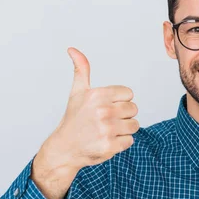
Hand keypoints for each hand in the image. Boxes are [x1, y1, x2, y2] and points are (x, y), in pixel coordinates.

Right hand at [38, 47, 138, 173]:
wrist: (64, 149)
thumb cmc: (74, 119)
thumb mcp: (77, 92)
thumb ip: (81, 69)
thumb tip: (72, 49)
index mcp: (98, 95)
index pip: (129, 94)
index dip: (119, 101)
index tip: (106, 107)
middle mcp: (102, 111)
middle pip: (134, 109)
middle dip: (123, 115)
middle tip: (106, 120)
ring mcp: (107, 129)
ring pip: (134, 125)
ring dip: (123, 129)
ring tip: (107, 131)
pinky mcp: (110, 146)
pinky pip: (130, 140)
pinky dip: (120, 143)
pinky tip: (106, 141)